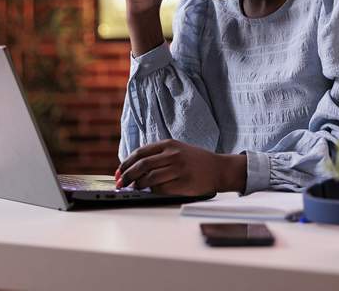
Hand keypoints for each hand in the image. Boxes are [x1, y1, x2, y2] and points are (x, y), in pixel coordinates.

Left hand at [115, 139, 246, 195]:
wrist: (219, 168)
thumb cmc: (195, 161)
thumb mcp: (177, 150)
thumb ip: (158, 155)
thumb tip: (133, 168)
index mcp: (169, 144)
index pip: (140, 153)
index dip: (126, 163)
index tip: (119, 172)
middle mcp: (173, 155)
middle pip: (142, 165)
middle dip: (127, 176)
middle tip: (120, 183)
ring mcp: (179, 169)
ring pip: (149, 178)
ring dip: (137, 186)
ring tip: (132, 189)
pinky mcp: (183, 183)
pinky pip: (161, 189)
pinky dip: (150, 192)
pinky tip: (147, 193)